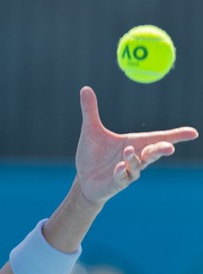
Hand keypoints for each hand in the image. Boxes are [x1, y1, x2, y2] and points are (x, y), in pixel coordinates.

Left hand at [75, 86, 197, 204]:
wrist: (83, 180)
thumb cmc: (92, 155)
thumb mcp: (90, 130)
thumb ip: (90, 111)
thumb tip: (85, 88)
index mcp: (134, 142)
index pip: (158, 138)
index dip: (176, 135)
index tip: (193, 133)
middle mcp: (135, 157)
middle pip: (153, 152)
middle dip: (162, 149)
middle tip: (169, 147)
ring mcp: (128, 171)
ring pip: (139, 165)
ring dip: (134, 158)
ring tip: (127, 150)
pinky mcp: (118, 182)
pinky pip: (123, 177)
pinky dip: (122, 172)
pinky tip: (118, 168)